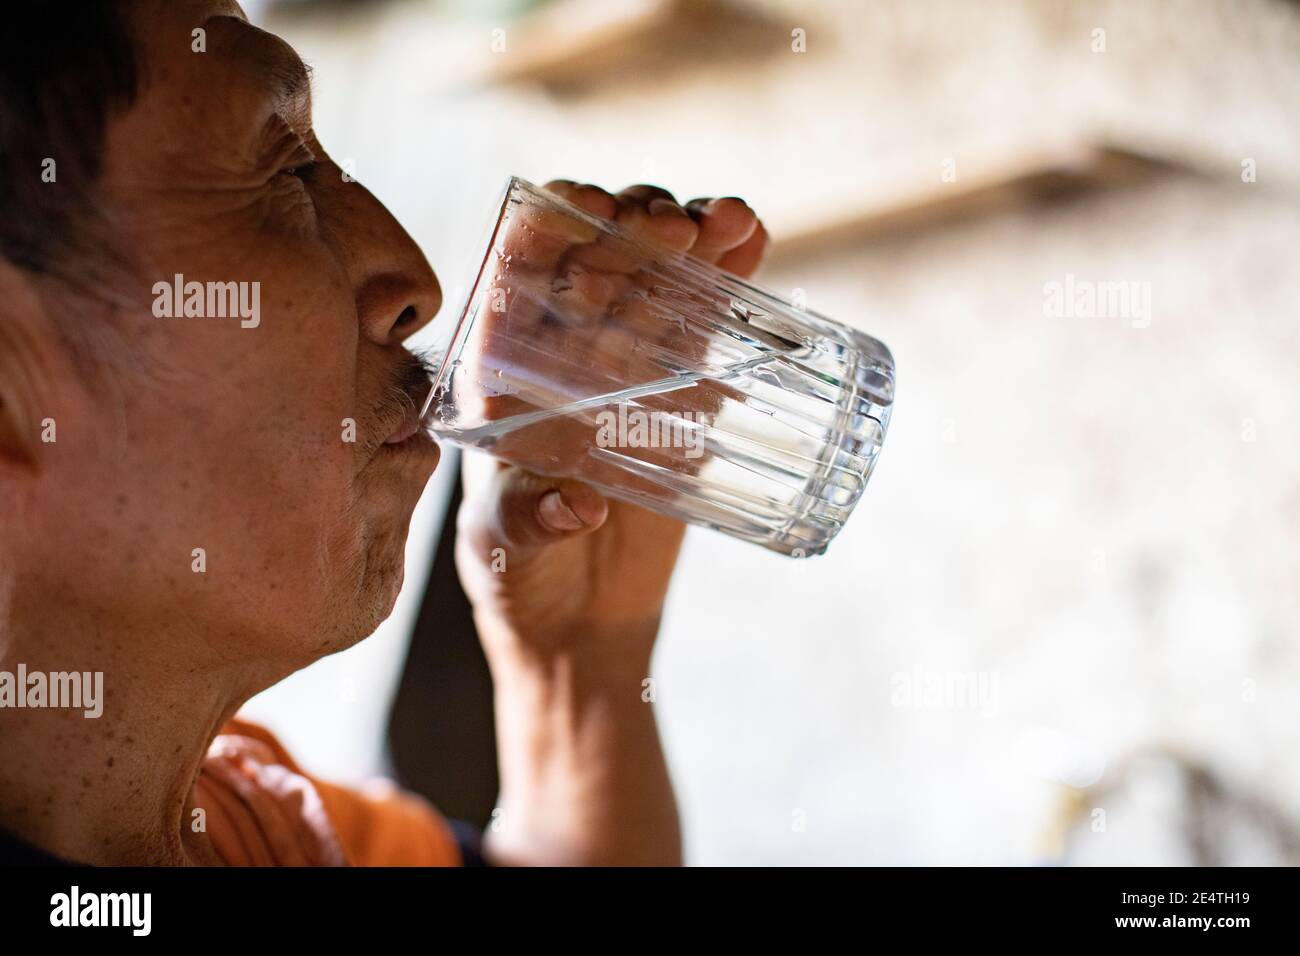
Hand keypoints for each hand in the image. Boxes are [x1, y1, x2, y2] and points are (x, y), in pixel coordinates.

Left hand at [455, 181, 767, 660]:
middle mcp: (560, 349)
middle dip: (635, 226)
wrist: (582, 615)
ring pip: (659, 274)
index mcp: (501, 364)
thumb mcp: (506, 546)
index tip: (592, 212)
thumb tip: (578, 508)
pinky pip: (708, 320)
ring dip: (694, 235)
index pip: (518, 268)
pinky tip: (754, 237)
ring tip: (729, 222)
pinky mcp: (682, 387)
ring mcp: (626, 361)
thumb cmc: (519, 574)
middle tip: (674, 230)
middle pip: (598, 255)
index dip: (552, 224)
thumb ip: (528, 524)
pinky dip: (732, 276)